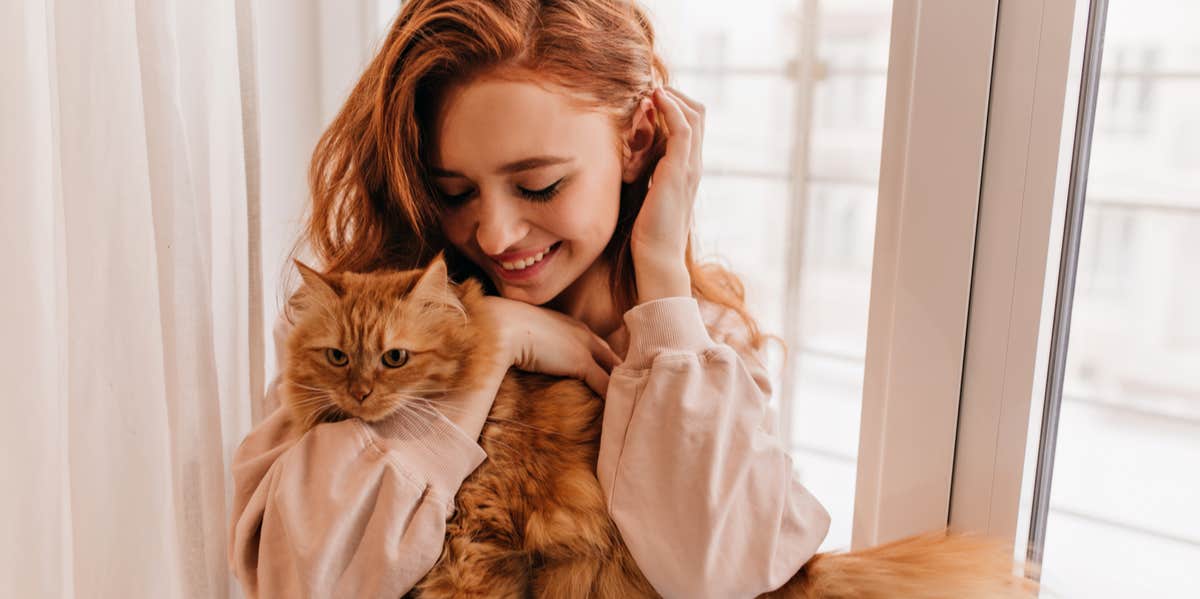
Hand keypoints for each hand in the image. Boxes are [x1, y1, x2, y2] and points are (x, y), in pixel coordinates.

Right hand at [477, 295, 621, 396]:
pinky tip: (618, 412)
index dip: (607, 361)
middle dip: (623, 372)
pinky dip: (613, 399)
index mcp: (570, 325)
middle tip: (634, 389)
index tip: (615, 374)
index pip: (598, 345)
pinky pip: (605, 384)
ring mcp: (583, 347)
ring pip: (613, 370)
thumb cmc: (502, 329)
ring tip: (630, 404)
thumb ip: (532, 344)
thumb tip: (525, 357)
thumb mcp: (523, 334)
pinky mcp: (581, 362)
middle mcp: (582, 333)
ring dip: (622, 387)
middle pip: (612, 355)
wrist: (500, 325)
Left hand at [630, 86, 704, 301]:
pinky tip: (655, 100)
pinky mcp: (680, 171)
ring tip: (651, 89)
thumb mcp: (644, 195)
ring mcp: (689, 167)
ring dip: (672, 96)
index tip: (649, 97)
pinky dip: (671, 109)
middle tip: (649, 88)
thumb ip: (644, 174)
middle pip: (698, 113)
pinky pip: (683, 129)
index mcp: (686, 169)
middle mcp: (693, 164)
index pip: (692, 124)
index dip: (674, 104)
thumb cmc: (647, 233)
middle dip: (675, 95)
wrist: (657, 258)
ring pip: (694, 115)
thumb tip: (627, 158)